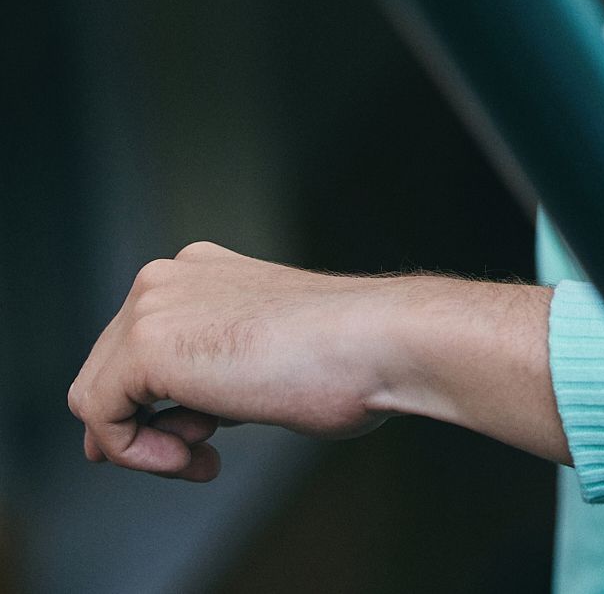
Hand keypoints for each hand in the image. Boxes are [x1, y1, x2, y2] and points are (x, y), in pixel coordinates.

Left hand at [68, 242, 416, 479]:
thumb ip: (212, 374)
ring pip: (97, 394)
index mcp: (203, 270)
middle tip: (200, 456)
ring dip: (144, 443)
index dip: (156, 406)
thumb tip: (169, 423)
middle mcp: (169, 276)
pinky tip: (195, 457)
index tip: (198, 443)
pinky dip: (136, 453)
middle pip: (109, 369)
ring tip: (201, 456)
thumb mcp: (266, 358)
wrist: (381, 343)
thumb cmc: (350, 358)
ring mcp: (153, 305)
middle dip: (148, 425)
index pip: (139, 345)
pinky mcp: (145, 345)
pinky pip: (100, 416)